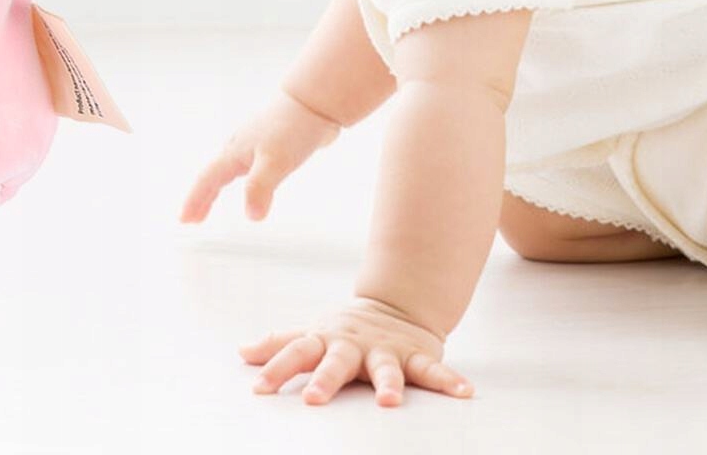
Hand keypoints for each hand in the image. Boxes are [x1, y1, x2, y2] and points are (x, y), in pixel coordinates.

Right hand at [180, 88, 342, 222]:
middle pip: (214, 175)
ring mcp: (254, 143)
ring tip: (211, 201)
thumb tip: (251, 216)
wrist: (314, 101)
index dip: (195, 200)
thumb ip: (260, 187)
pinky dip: (239, 179)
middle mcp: (240, 146)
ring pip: (228, 168)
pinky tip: (249, 180)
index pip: (208, 180)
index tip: (184, 220)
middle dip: (202, 197)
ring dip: (217, 187)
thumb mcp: (275, 161)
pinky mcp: (270, 143)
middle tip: (193, 218)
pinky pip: (247, 166)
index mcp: (236, 151)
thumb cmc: (292, 126)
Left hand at [241, 295, 472, 406]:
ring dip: (388, 383)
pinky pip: (434, 369)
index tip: (258, 389)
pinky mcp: (416, 355)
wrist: (395, 305)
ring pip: (386, 367)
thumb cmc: (344, 332)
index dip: (277, 368)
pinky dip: (449, 380)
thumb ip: (280, 345)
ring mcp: (386, 350)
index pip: (296, 352)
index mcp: (326, 341)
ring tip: (389, 401)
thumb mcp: (313, 335)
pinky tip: (465, 393)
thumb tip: (241, 353)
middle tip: (315, 401)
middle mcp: (353, 345)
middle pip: (336, 362)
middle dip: (326, 380)